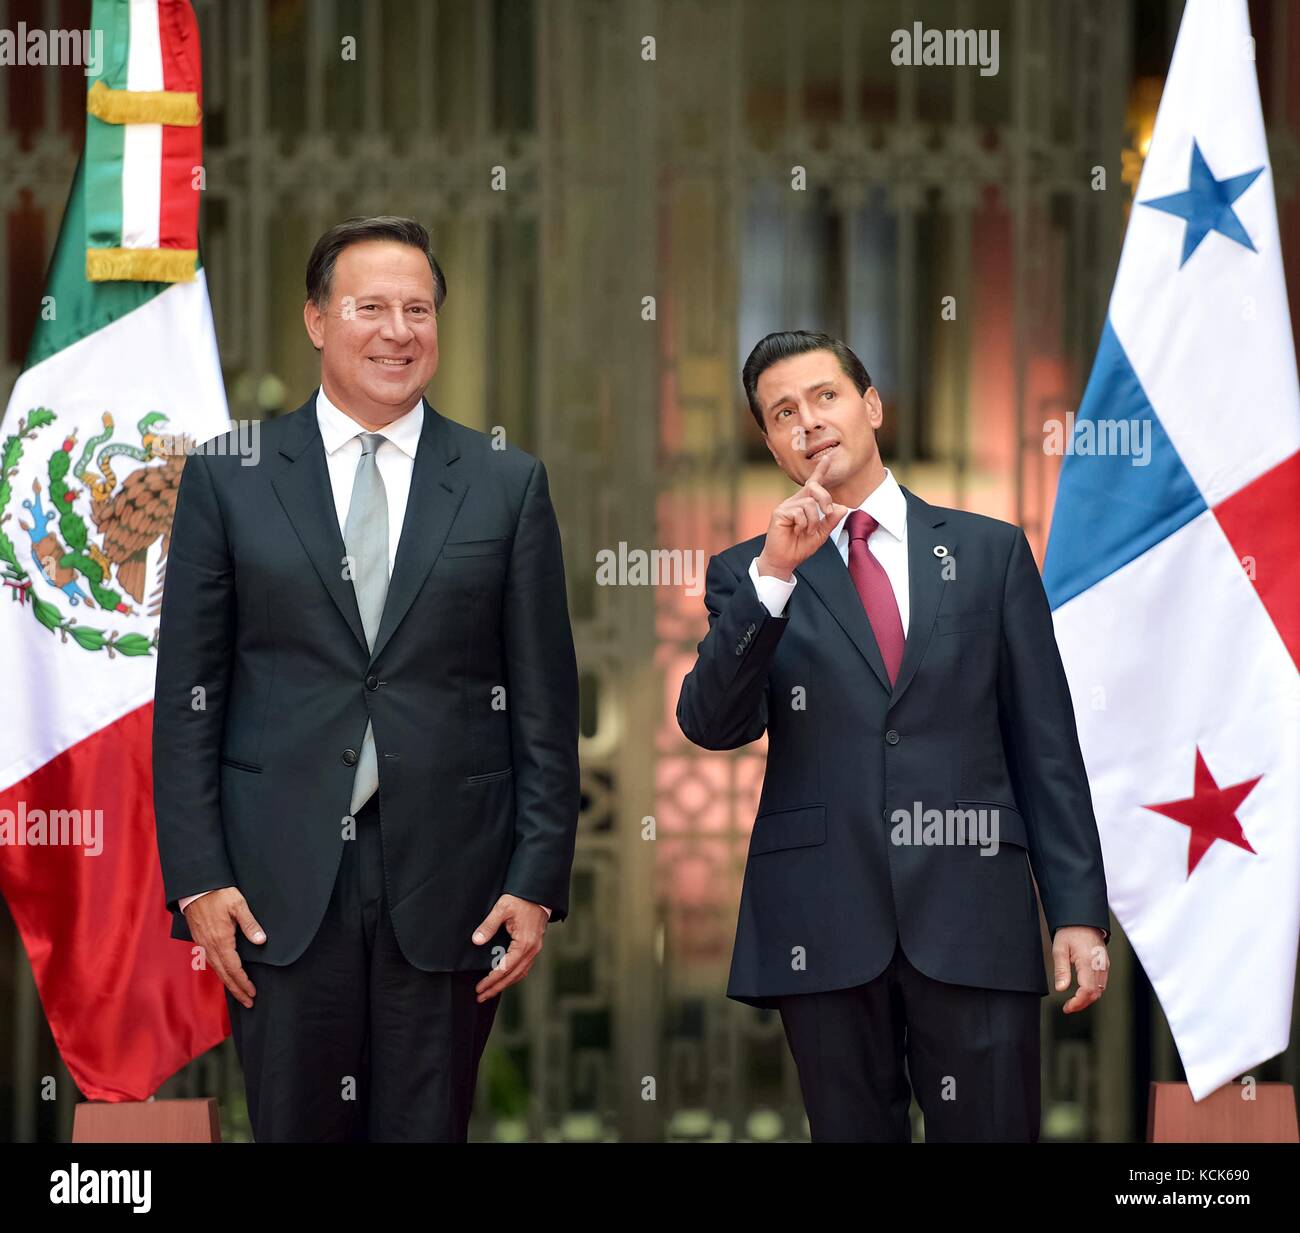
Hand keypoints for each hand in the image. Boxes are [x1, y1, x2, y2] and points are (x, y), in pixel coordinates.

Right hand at [183, 887, 265, 1008]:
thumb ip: (250, 925)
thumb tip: (261, 941)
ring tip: (239, 993)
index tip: (253, 994)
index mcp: (221, 941)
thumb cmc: (218, 894)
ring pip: (217, 971)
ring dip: (229, 984)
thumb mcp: (239, 906)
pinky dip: (221, 973)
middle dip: (237, 990)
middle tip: (249, 1002)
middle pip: (225, 975)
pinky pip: (212, 963)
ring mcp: (204, 945)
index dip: (244, 983)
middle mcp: (211, 947)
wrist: (196, 888)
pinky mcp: (201, 941)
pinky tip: (226, 975)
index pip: (235, 969)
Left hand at [471, 894, 547, 1002]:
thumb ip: (489, 925)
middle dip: (496, 988)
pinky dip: (513, 976)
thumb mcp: (502, 908)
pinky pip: (524, 967)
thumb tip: (476, 940)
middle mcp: (532, 949)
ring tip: (489, 992)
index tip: (479, 988)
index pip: (506, 968)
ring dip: (504, 984)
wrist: (538, 893)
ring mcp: (535, 949)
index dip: (492, 980)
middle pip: (513, 976)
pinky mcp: (534, 946)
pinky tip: (504, 979)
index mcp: (525, 943)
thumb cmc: (521, 899)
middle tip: (480, 996)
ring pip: (520, 973)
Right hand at [755, 454, 848, 580]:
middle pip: (814, 487)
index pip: (813, 484)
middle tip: (828, 512)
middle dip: (826, 498)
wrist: (784, 561)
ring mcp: (785, 506)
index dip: (820, 471)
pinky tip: (796, 531)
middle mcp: (795, 502)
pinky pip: (798, 512)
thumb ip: (831, 521)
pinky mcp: (779, 512)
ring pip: (809, 503)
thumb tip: (843, 508)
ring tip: (806, 531)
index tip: (828, 459)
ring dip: (813, 520)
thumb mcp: (821, 534)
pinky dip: (803, 524)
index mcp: (804, 504)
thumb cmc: (799, 547)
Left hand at [1053, 926, 1108, 1012]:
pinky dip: (1092, 991)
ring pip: (1100, 990)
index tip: (1067, 1007)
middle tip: (1068, 1007)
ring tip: (1073, 1002)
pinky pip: (1102, 983)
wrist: (1083, 920)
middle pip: (1095, 994)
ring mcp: (1104, 965)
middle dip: (1082, 1004)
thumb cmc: (1070, 932)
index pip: (1087, 990)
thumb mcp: (1059, 949)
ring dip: (1087, 999)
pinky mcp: (1105, 965)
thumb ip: (1061, 970)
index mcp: (1088, 962)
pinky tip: (1082, 992)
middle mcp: (1100, 966)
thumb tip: (1060, 988)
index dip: (1078, 1002)